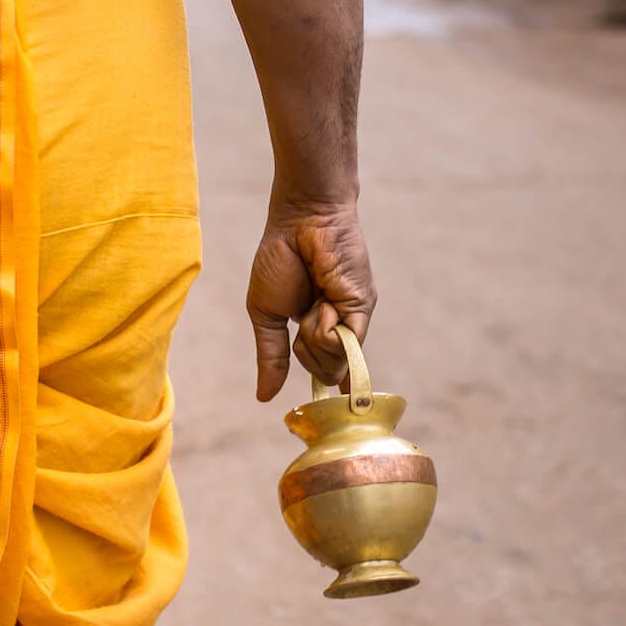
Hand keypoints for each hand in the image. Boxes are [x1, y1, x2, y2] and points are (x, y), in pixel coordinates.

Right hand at [246, 197, 375, 402]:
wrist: (299, 221)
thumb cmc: (280, 258)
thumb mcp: (266, 314)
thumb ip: (270, 356)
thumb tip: (263, 397)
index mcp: (317, 326)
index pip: (323, 366)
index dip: (325, 379)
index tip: (334, 403)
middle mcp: (340, 325)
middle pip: (326, 371)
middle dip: (307, 353)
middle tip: (302, 316)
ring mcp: (353, 318)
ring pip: (334, 362)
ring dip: (313, 336)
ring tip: (315, 300)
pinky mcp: (363, 307)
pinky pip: (343, 342)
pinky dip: (325, 328)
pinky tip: (324, 302)